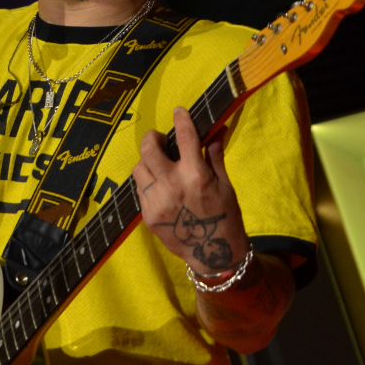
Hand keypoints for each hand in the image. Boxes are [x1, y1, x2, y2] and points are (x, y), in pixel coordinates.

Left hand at [133, 107, 248, 273]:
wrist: (213, 253)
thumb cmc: (225, 216)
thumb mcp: (225, 184)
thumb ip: (214, 155)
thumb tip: (217, 129)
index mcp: (195, 175)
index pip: (185, 136)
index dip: (181, 119)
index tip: (179, 111)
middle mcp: (172, 186)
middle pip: (149, 149)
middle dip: (153, 137)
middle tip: (161, 139)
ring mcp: (157, 202)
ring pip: (139, 168)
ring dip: (148, 162)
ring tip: (159, 165)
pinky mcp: (148, 216)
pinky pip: (140, 190)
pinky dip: (148, 183)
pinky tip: (160, 186)